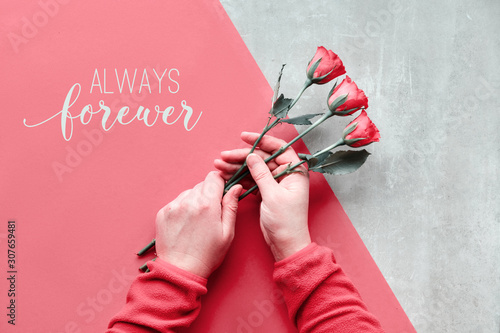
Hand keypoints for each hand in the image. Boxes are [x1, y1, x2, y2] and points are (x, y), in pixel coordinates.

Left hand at [155, 172, 241, 278]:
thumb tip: (236, 188)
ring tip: (196, 221)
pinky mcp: (163, 213)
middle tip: (210, 214)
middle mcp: (189, 201)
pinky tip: (185, 224)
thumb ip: (231, 206)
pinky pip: (176, 202)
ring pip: (188, 192)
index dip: (220, 184)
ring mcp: (173, 206)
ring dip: (194, 201)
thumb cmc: (207, 255)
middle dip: (208, 194)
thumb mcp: (227, 233)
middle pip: (201, 185)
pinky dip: (182, 208)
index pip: (214, 177)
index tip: (221, 193)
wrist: (180, 270)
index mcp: (208, 204)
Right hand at [215, 132, 310, 260]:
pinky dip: (239, 178)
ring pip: (254, 169)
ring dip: (237, 167)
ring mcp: (275, 183)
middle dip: (242, 156)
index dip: (261, 140)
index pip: (278, 148)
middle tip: (224, 156)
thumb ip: (261, 173)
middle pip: (262, 158)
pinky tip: (225, 175)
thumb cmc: (286, 221)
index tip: (244, 137)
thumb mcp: (272, 195)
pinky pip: (251, 180)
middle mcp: (286, 174)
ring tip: (219, 165)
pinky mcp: (266, 192)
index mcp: (294, 171)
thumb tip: (252, 155)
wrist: (286, 244)